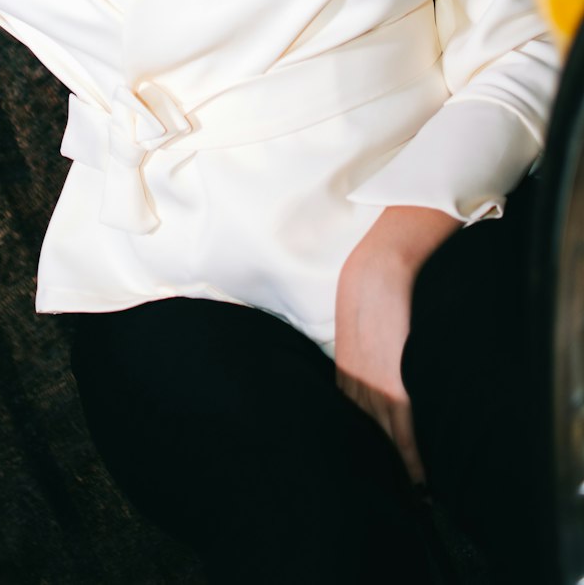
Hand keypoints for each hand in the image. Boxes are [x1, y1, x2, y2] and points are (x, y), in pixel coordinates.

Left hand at [334, 205, 461, 485]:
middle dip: (373, 461)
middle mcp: (355, 381)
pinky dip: (410, 454)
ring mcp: (375, 384)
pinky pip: (403, 426)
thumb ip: (363, 340)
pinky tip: (419, 477)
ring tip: (410, 495)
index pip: (348, 412)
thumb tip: (376, 349)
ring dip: (395, 466)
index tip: (363, 465)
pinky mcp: (395, 382)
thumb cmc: (371, 285)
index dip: (357, 439)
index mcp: (345, 365)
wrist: (381, 268)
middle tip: (384, 492)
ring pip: (383, 435)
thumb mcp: (357, 318)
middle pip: (363, 431)